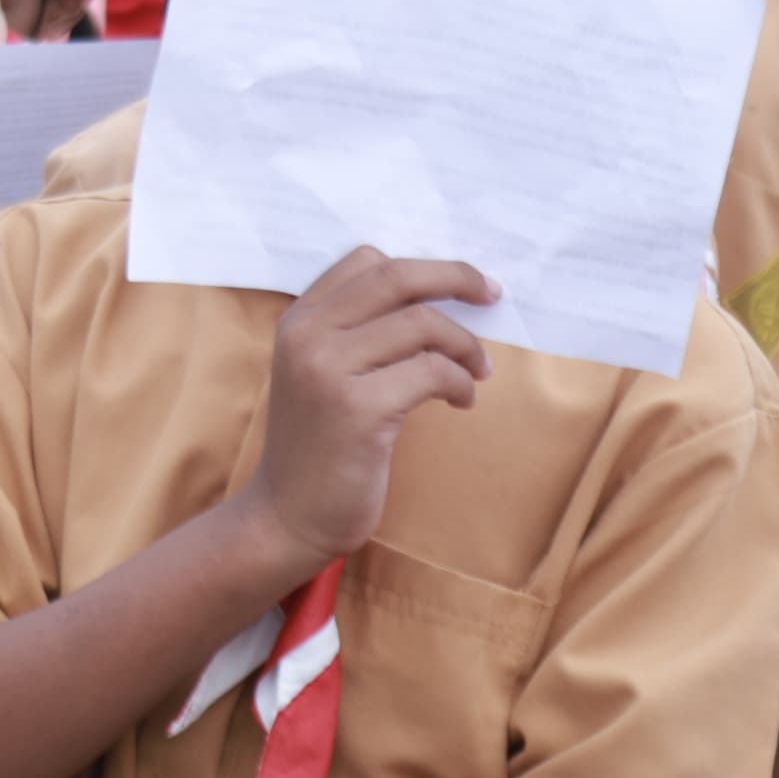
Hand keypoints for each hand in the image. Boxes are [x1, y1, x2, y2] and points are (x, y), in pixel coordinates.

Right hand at [226, 247, 495, 570]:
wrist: (286, 516)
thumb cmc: (317, 447)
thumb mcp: (320, 374)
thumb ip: (354, 333)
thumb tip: (435, 299)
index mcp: (298, 320)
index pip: (366, 261)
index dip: (424, 267)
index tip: (463, 284)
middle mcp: (307, 335)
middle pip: (396, 278)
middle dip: (457, 278)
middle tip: (492, 295)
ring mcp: (328, 369)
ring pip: (422, 324)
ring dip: (465, 345)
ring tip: (476, 372)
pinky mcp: (358, 408)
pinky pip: (431, 372)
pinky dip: (459, 383)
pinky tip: (461, 401)